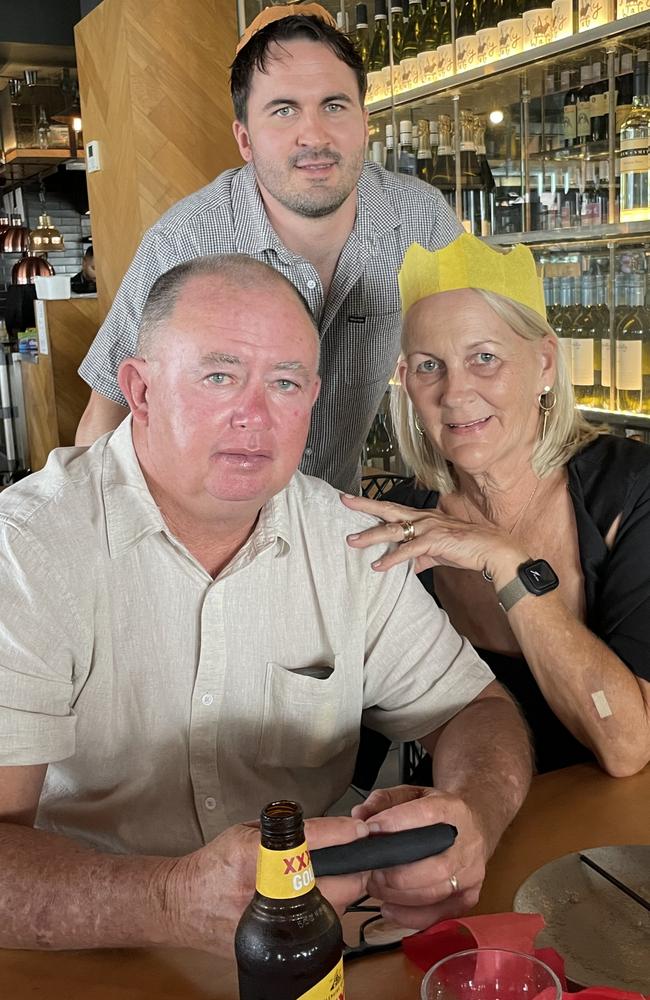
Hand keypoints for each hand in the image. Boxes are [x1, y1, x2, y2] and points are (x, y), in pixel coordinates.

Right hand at [161, 816, 369, 954]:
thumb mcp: (247, 833)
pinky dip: (322, 915)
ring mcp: (271, 924)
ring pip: (331, 912)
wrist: (184, 904)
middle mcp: (265, 892)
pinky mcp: (276, 946)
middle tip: (356, 862)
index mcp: (256, 857)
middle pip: (332, 885)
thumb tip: (326, 831)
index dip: (340, 834)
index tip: (359, 830)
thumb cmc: (216, 865)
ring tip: (335, 881)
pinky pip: (316, 930)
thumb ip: (284, 832)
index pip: (309, 841)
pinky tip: (317, 903)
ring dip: (340, 895)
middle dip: (352, 872)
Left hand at [341, 493, 525, 583]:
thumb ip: (422, 558)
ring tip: (352, 541)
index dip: (372, 505)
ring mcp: (429, 528)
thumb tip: (410, 567)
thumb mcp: (439, 552)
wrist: (491, 550)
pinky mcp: (435, 542)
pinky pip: (409, 550)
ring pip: (394, 530)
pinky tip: (378, 566)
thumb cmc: (466, 548)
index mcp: (423, 518)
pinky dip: (392, 559)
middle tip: (343, 501)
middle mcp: (423, 519)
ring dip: (371, 536)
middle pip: (388, 510)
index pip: (392, 509)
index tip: (353, 500)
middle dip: (364, 506)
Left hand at [350, 785, 488, 929]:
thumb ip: (384, 800)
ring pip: (434, 892)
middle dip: (396, 872)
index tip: (371, 830)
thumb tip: (360, 815)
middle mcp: (467, 843)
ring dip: (398, 895)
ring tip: (375, 887)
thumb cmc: (439, 812)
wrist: (477, 824)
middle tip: (370, 870)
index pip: (427, 815)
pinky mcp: (469, 895)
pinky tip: (389, 909)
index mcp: (453, 810)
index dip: (396, 823)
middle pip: (434, 865)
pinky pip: (439, 914)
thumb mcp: (413, 793)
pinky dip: (411, 916)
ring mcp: (470, 872)